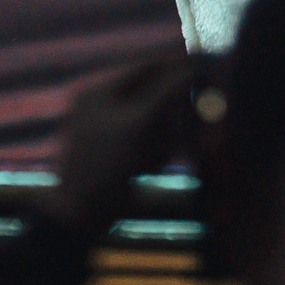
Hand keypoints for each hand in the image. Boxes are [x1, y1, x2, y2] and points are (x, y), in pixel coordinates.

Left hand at [35, 53, 199, 237]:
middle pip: (151, 96)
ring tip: (159, 153)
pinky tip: (150, 167)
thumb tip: (191, 69)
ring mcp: (110, 132)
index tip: (203, 71)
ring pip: (153, 122)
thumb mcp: (138, 124)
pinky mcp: (119, 155)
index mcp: (99, 93)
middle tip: (191, 118)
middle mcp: (103, 107)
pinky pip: (147, 144)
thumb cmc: (106, 165)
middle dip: (170, 111)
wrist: (81, 216)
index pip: (144, 69)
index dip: (174, 69)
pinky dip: (155, 152)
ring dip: (164, 136)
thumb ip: (165, 93)